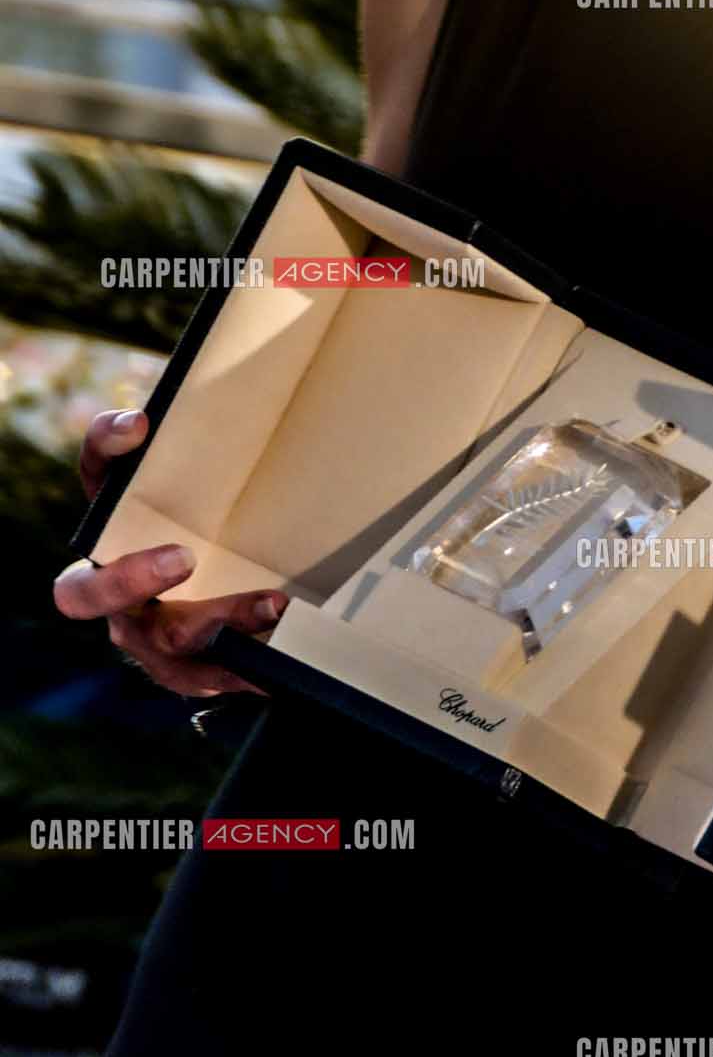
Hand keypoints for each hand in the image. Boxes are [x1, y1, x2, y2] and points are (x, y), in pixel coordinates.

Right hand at [53, 408, 286, 699]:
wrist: (231, 589)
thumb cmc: (221, 512)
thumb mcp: (220, 471)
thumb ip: (227, 435)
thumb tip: (275, 379)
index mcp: (119, 516)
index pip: (97, 468)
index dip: (107, 446)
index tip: (141, 425)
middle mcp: (115, 582)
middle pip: (86, 592)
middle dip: (130, 577)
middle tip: (182, 557)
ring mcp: (146, 633)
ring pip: (165, 640)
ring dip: (219, 622)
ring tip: (272, 605)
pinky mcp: (185, 669)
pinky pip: (209, 676)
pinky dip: (248, 666)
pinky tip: (283, 657)